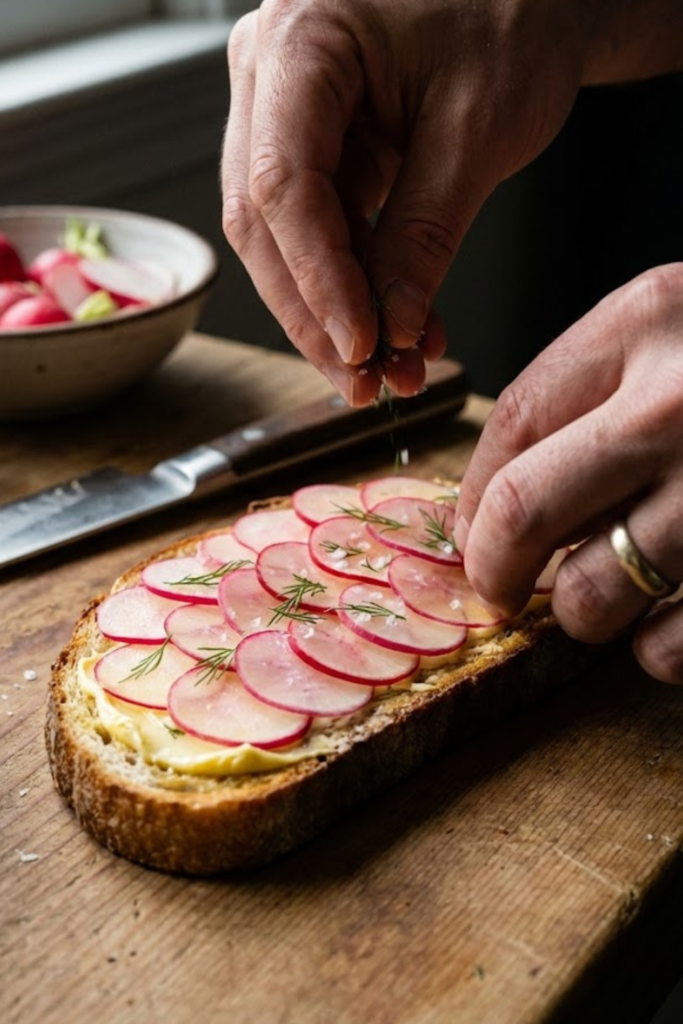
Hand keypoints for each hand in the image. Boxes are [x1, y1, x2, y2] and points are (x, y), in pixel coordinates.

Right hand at [221, 0, 587, 402]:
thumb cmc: (513, 11)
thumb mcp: (478, 127)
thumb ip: (426, 232)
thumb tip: (392, 324)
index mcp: (301, 39)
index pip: (283, 185)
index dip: (318, 281)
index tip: (359, 346)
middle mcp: (272, 72)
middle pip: (266, 221)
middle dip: (316, 314)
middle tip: (364, 382)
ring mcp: (287, 108)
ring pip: (286, 236)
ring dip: (338, 310)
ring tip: (392, 366)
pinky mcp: (318, 141)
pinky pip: (325, 226)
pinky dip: (360, 282)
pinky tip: (399, 325)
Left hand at [455, 264, 682, 682]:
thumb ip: (601, 389)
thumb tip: (495, 504)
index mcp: (650, 318)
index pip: (511, 421)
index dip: (471, 494)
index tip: (467, 533)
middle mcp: (680, 401)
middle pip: (523, 512)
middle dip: (493, 569)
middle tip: (498, 589)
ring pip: (592, 594)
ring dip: (584, 612)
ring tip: (610, 593)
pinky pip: (672, 648)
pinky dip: (658, 651)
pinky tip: (671, 623)